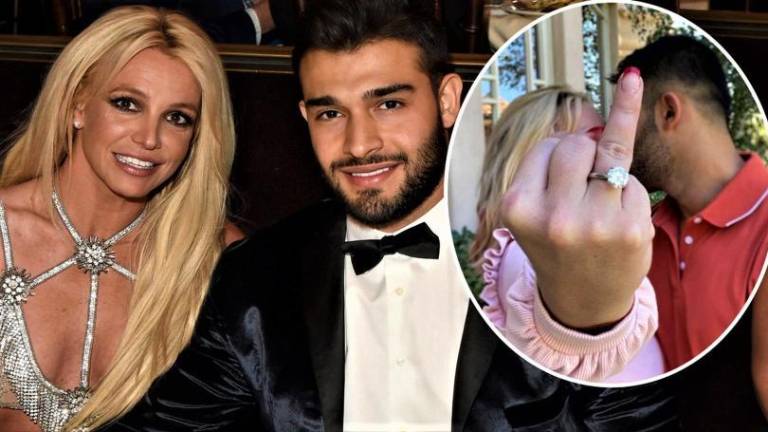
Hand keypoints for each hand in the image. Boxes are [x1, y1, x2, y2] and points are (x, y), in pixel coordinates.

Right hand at [501, 69, 652, 328]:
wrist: (582, 302)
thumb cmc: (557, 245)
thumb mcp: (534, 208)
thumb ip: (555, 160)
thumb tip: (628, 82)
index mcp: (517, 206)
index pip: (547, 145)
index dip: (557, 156)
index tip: (559, 179)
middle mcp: (552, 215)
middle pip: (576, 144)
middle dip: (583, 156)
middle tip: (580, 191)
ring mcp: (593, 223)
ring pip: (608, 155)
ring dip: (606, 171)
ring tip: (599, 204)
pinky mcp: (629, 229)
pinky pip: (634, 183)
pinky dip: (630, 195)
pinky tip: (622, 217)